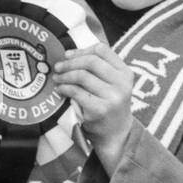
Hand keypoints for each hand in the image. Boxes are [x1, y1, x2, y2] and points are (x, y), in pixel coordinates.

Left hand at [52, 43, 133, 170]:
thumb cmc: (108, 103)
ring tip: (57, 78)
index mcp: (125, 72)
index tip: (68, 54)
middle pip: (91, 61)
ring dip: (64, 75)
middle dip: (70, 62)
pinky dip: (65, 88)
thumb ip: (97, 68)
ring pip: (82, 76)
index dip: (82, 50)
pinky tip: (60, 89)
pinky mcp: (101, 109)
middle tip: (58, 67)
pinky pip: (77, 92)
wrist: (115, 133)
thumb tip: (68, 54)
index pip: (102, 50)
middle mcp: (122, 83)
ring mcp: (113, 97)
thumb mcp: (111, 83)